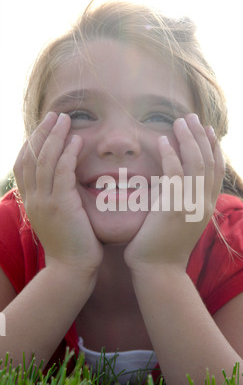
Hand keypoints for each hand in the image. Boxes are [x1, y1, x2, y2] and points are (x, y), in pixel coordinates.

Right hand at [13, 112, 102, 274]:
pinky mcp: (61, 205)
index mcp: (31, 201)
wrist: (72, 269)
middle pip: (31, 156)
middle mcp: (33, 199)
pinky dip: (68, 153)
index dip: (31, 143)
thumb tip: (65, 184)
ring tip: (65, 120)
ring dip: (55, 136)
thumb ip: (57, 199)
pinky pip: (62, 171)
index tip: (44, 128)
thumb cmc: (72, 245)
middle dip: (42, 133)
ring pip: (44, 160)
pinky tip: (77, 141)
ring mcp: (45, 201)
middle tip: (55, 116)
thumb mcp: (58, 218)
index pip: (24, 165)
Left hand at [124, 113, 224, 272]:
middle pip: (209, 161)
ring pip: (196, 163)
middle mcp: (204, 203)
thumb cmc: (163, 247)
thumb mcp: (179, 220)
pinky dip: (170, 154)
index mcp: (207, 206)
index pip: (216, 170)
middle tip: (191, 117)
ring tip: (179, 121)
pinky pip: (175, 173)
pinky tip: (163, 141)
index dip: (213, 147)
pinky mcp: (174, 207)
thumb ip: (182, 200)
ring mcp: (192, 205)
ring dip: (188, 139)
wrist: (158, 271)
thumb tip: (174, 182)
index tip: (206, 130)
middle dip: (201, 136)